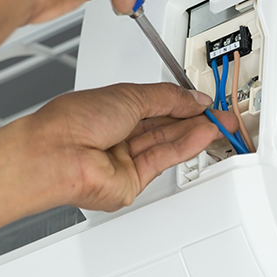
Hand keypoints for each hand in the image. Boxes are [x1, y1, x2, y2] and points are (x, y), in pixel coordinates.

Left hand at [1, 83, 237, 211]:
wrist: (57, 155)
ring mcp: (124, 158)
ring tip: (218, 123)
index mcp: (112, 108)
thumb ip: (168, 97)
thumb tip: (192, 97)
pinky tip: (201, 135)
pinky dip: (186, 146)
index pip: (157, 103)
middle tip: (220, 112)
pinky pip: (163, 160)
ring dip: (195, 131)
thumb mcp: (130, 95)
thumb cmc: (73, 122)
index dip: (183, 100)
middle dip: (194, 117)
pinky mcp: (131, 181)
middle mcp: (117, 133)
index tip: (204, 98)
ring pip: (167, 143)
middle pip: (165, 124)